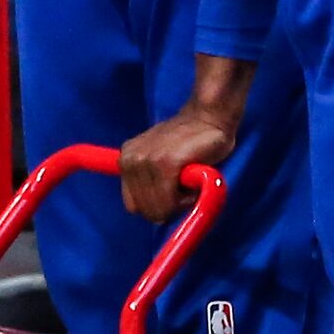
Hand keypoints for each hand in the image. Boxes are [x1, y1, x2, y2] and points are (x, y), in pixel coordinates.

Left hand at [117, 58, 248, 221]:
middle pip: (144, 209)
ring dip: (179, 203)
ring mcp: (146, 161)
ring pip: (158, 209)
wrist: (208, 117)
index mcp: (126, 160)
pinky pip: (171, 201)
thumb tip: (154, 216)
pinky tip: (194, 180)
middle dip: (168, 208)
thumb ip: (151, 182)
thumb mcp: (157, 160)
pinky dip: (187, 199)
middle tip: (185, 189)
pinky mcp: (165, 163)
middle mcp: (130, 160)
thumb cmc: (188, 142)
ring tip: (190, 181)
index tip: (172, 196)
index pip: (133, 204)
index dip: (155, 206)